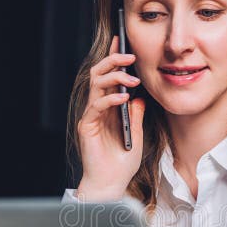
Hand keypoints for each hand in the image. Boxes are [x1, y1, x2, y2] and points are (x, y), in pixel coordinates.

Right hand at [75, 35, 145, 201]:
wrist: (111, 184)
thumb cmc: (121, 163)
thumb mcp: (136, 135)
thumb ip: (135, 115)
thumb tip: (138, 97)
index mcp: (109, 108)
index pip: (109, 77)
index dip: (114, 59)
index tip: (123, 43)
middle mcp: (98, 108)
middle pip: (99, 74)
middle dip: (114, 61)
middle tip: (129, 55)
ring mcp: (91, 116)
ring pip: (96, 85)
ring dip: (114, 77)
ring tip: (131, 78)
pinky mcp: (87, 126)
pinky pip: (97, 105)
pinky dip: (111, 99)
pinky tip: (124, 98)